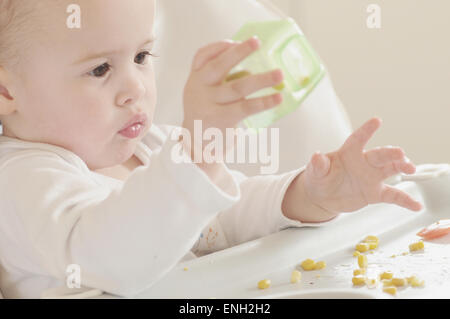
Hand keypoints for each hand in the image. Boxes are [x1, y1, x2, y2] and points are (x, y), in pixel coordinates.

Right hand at [182, 37, 283, 158]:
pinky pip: (246, 107)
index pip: (202, 56)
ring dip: (261, 80)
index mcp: (195, 80)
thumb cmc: (207, 115)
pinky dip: (264, 102)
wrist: (196, 148)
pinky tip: (277, 99)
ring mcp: (209, 105)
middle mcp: (198, 90)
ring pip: (238, 87)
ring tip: (279, 75)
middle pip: (218, 66)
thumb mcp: (203, 95)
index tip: (235, 41)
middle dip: (238, 52)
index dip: (219, 47)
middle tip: (257, 42)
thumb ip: (217, 80)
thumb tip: (251, 68)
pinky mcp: (221, 120)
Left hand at [302, 117, 421, 215]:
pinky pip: (393, 196)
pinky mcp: (375, 192)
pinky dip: (405, 200)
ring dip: (402, 167)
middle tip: (400, 153)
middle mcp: (364, 162)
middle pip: (380, 154)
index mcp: (349, 153)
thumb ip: (318, 165)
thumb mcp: (315, 172)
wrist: (322, 197)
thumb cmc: (319, 178)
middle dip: (391, 153)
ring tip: (410, 169)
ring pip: (391, 169)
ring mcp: (372, 177)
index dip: (366, 130)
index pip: (358, 139)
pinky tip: (416, 205)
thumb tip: (316, 156)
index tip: (376, 121)